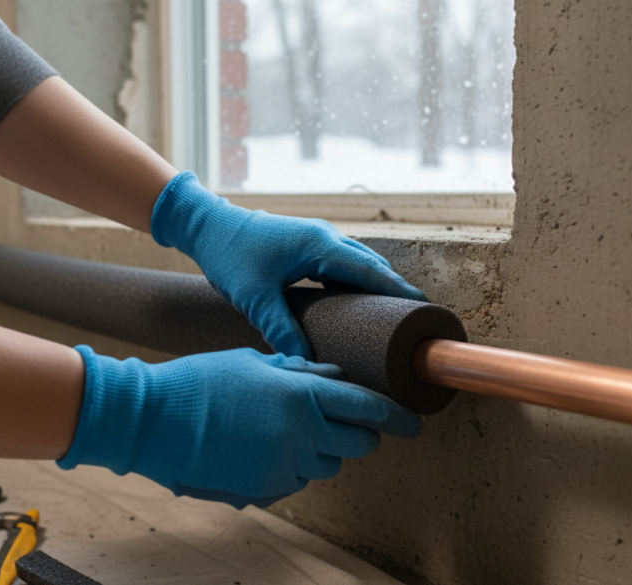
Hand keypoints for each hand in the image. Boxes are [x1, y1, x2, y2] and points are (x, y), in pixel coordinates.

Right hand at [57, 346, 421, 508]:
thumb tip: (334, 377)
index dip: (396, 416)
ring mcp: (284, 466)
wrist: (153, 420)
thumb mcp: (254, 362)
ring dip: (325, 450)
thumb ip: (300, 371)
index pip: (368, 408)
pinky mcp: (265, 488)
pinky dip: (294, 465)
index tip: (412, 421)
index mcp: (303, 396)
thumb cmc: (199, 381)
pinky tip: (266, 446)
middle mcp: (302, 435)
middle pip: (359, 443)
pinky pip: (297, 479)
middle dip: (361, 433)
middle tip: (350, 422)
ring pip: (329, 465)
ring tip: (294, 430)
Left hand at [150, 172, 426, 359]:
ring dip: (375, 286)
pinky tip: (357, 306)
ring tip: (392, 318)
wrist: (207, 226)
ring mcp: (317, 239)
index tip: (424, 309)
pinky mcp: (307, 246)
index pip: (371, 270)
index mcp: (319, 245)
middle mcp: (325, 238)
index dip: (399, 290)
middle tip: (413, 323)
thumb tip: (307, 361)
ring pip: (358, 264)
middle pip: (372, 266)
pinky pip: (342, 265)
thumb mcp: (254, 298)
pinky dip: (356, 283)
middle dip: (394, 291)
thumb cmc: (229, 255)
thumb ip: (281, 329)